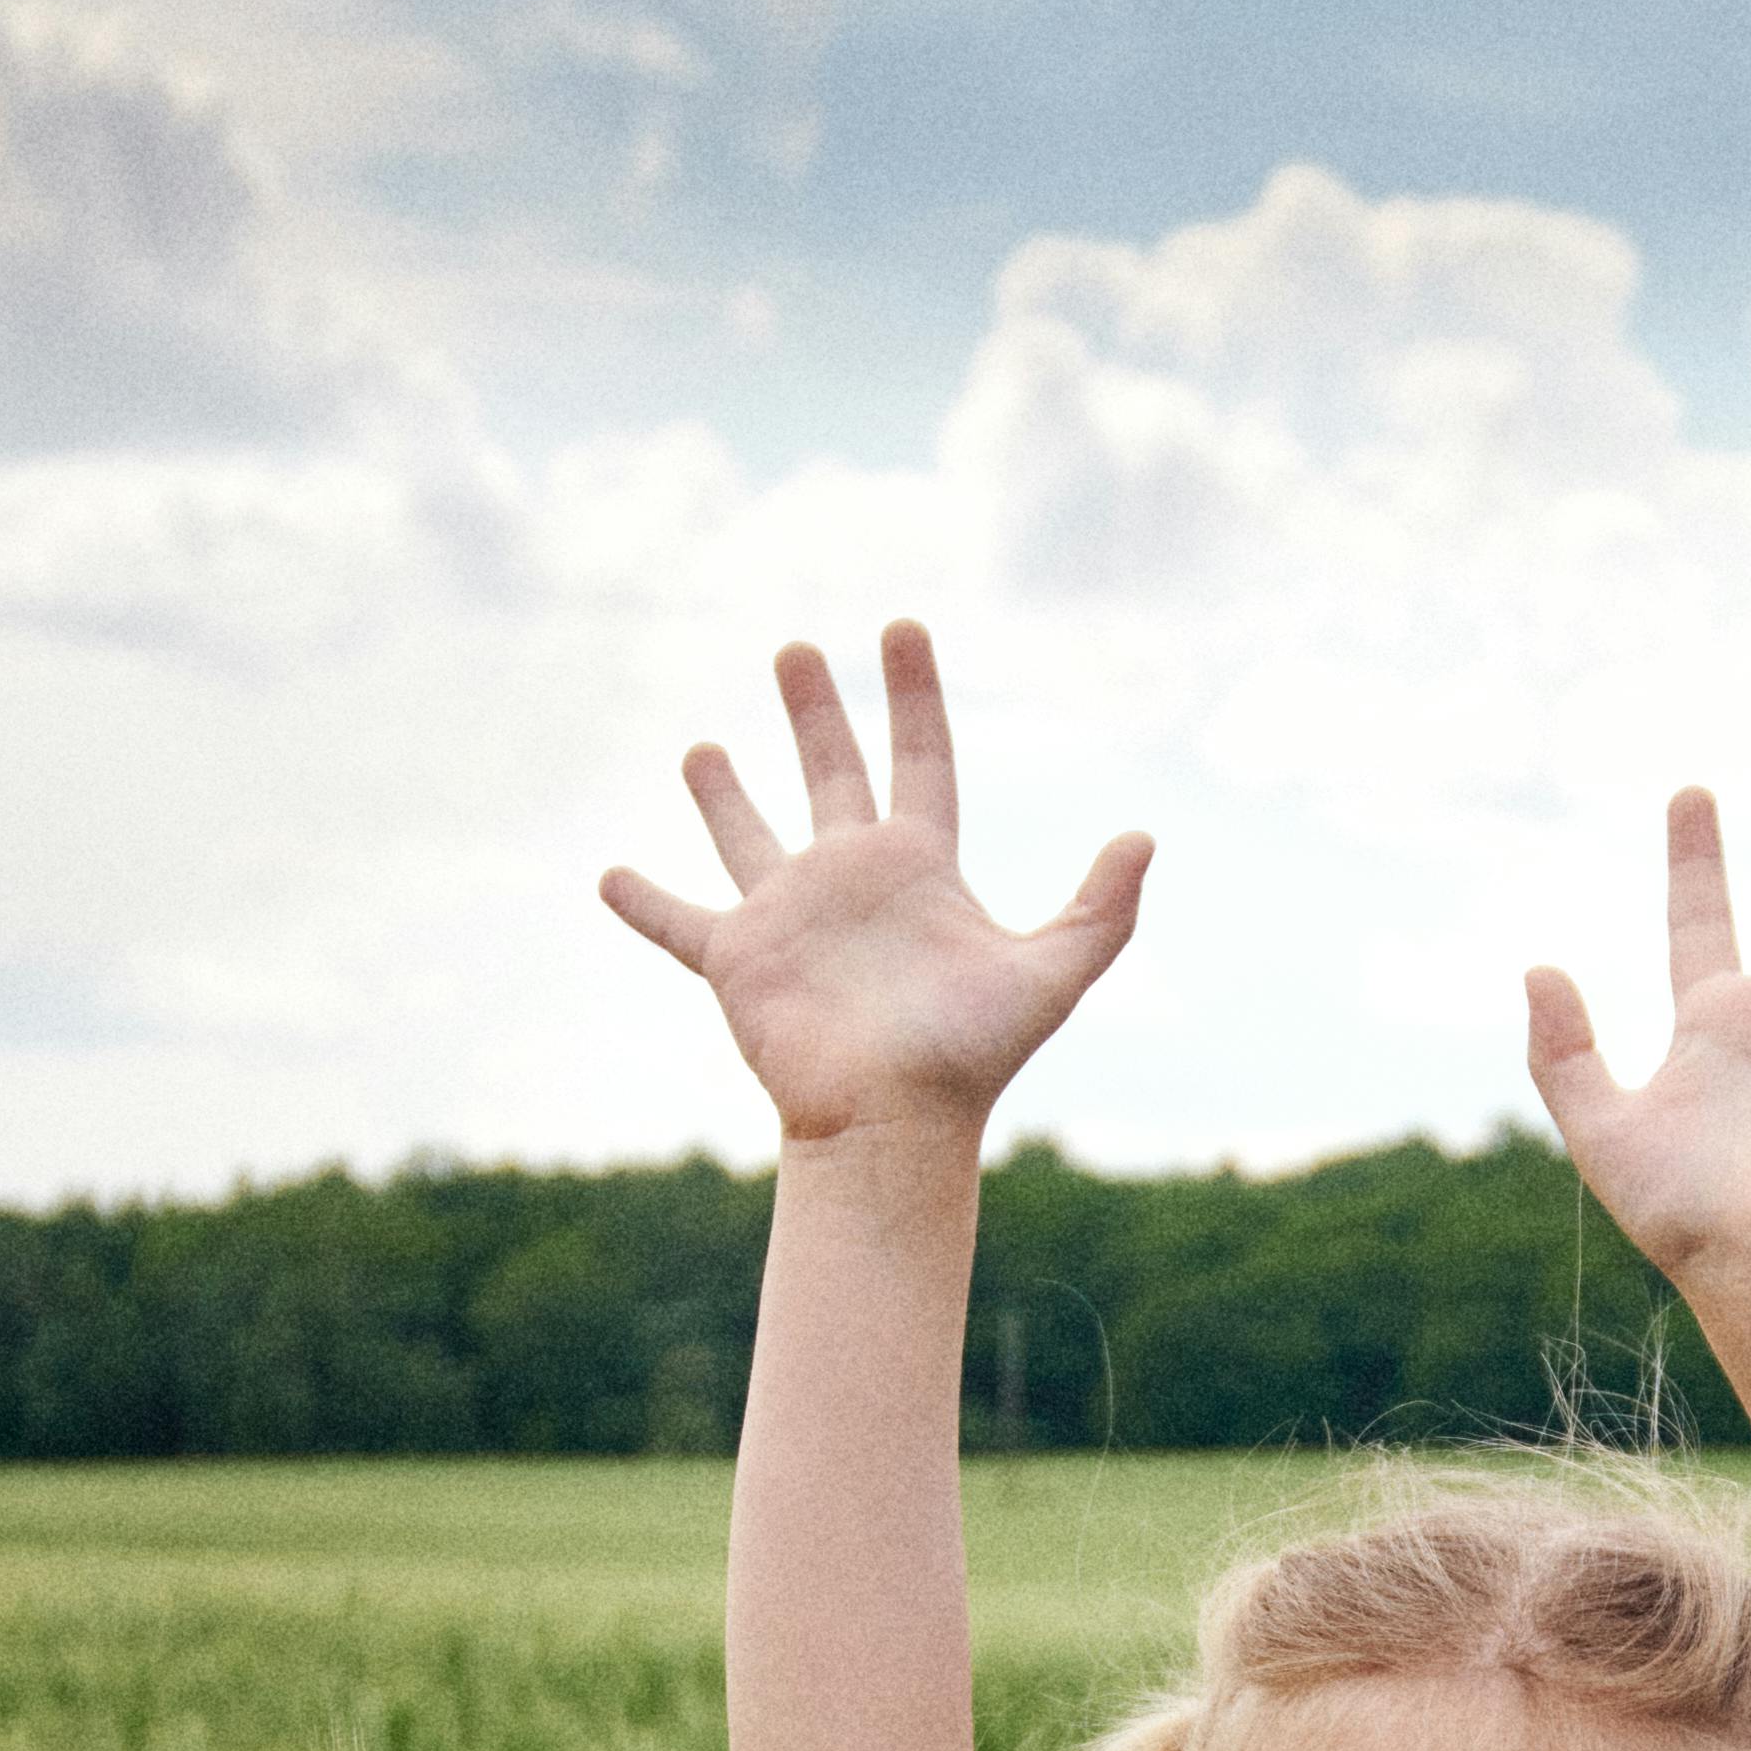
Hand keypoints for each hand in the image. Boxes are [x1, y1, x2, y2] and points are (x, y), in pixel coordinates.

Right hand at [603, 620, 1148, 1148]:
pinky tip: (607, 875)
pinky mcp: (737, 960)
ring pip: (748, 836)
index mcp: (919, 869)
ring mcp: (790, 918)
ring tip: (700, 747)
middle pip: (832, 775)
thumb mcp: (1053, 972)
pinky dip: (642, 902)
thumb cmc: (972, 1057)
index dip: (913, 694)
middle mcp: (850, 881)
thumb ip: (1101, 908)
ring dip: (722, 794)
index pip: (920, 758)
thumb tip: (1143, 837)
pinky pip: (679, 923)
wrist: (895, 1122)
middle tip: (794, 650)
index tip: (901, 627)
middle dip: (813, 710)